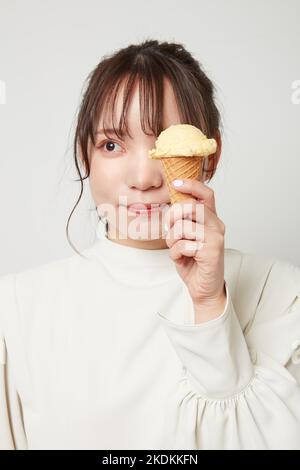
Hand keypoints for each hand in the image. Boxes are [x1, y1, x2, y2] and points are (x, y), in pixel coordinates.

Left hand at [164, 178, 226, 322]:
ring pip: (183, 226)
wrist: (204, 288)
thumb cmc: (193, 262)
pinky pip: (184, 245)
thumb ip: (182, 221)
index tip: (175, 183)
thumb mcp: (185, 237)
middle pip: (189, 207)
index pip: (206, 194)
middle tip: (169, 230)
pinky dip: (176, 253)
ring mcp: (216, 237)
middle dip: (172, 218)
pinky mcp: (212, 251)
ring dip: (172, 239)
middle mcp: (217, 225)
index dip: (191, 185)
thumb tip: (172, 206)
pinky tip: (182, 259)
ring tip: (176, 249)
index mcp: (211, 219)